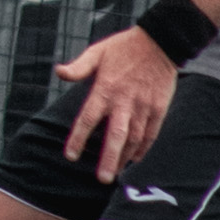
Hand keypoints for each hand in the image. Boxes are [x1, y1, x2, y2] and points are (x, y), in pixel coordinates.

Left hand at [53, 27, 177, 182]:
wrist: (161, 41)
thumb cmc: (124, 47)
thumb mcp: (97, 52)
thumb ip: (78, 67)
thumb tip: (58, 72)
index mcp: (105, 89)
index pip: (88, 119)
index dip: (78, 138)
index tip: (70, 156)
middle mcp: (124, 102)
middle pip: (115, 135)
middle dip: (109, 158)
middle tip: (101, 178)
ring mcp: (144, 106)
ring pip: (134, 138)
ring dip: (125, 158)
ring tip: (117, 174)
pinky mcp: (159, 108)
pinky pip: (151, 133)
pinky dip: (144, 148)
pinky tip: (136, 159)